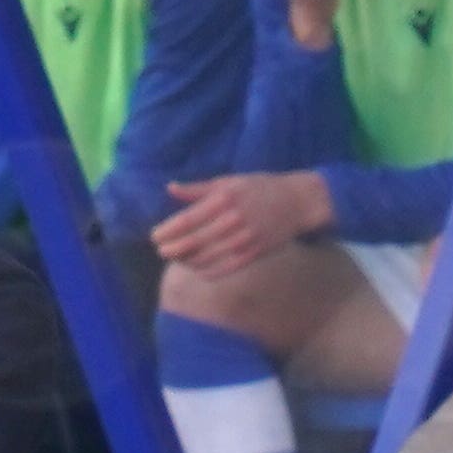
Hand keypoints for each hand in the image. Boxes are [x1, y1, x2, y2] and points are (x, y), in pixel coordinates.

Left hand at [151, 172, 332, 278]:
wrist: (298, 202)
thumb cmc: (260, 188)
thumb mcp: (229, 181)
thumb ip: (197, 189)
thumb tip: (170, 188)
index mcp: (223, 200)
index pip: (185, 221)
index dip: (165, 232)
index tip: (154, 236)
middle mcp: (231, 222)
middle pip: (190, 243)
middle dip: (170, 250)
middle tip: (161, 250)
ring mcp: (242, 241)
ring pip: (202, 260)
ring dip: (184, 261)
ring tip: (176, 257)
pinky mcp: (251, 256)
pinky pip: (219, 270)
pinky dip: (202, 271)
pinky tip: (194, 266)